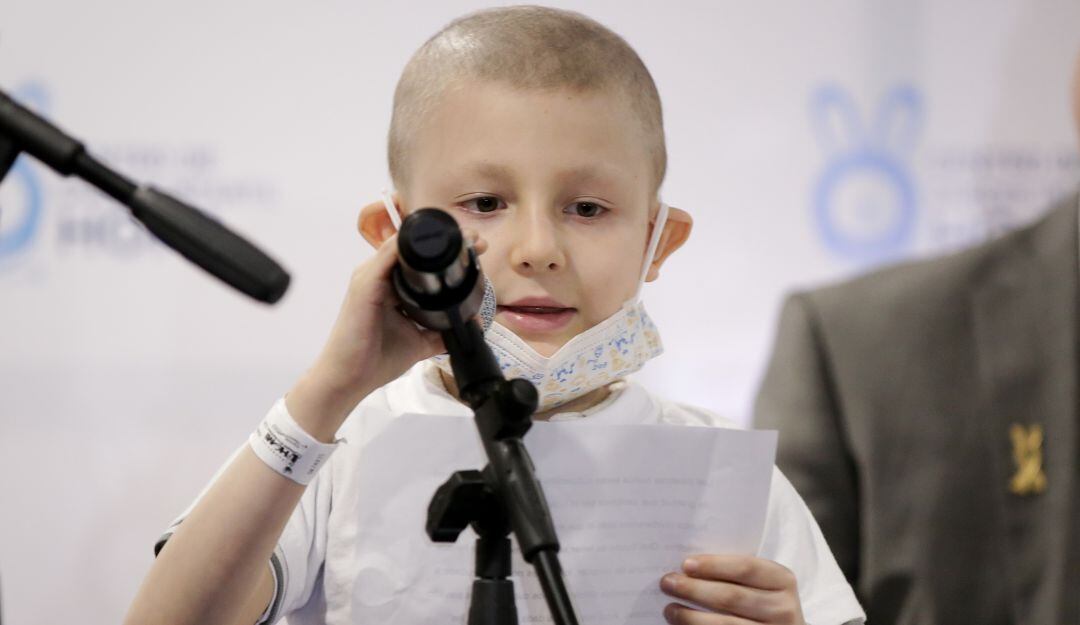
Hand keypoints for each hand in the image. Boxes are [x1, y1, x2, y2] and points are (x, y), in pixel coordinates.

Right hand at [286, 229, 487, 440]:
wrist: (348, 379)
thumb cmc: (374, 360)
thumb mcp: (418, 342)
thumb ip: (440, 330)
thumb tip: (469, 323)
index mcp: (388, 285)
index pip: (419, 260)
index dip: (446, 252)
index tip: (476, 249)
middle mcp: (377, 276)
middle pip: (413, 250)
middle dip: (445, 242)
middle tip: (476, 240)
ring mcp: (369, 277)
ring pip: (402, 248)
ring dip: (432, 242)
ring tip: (464, 240)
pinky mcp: (364, 286)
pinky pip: (386, 258)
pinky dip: (408, 250)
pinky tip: (430, 247)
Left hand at [660, 554, 804, 624]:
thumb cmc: (760, 600)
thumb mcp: (758, 584)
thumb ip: (733, 575)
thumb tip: (687, 568)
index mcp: (782, 581)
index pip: (746, 568)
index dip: (714, 565)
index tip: (686, 564)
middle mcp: (783, 608)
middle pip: (732, 596)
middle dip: (695, 589)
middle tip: (668, 583)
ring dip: (691, 617)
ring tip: (670, 609)